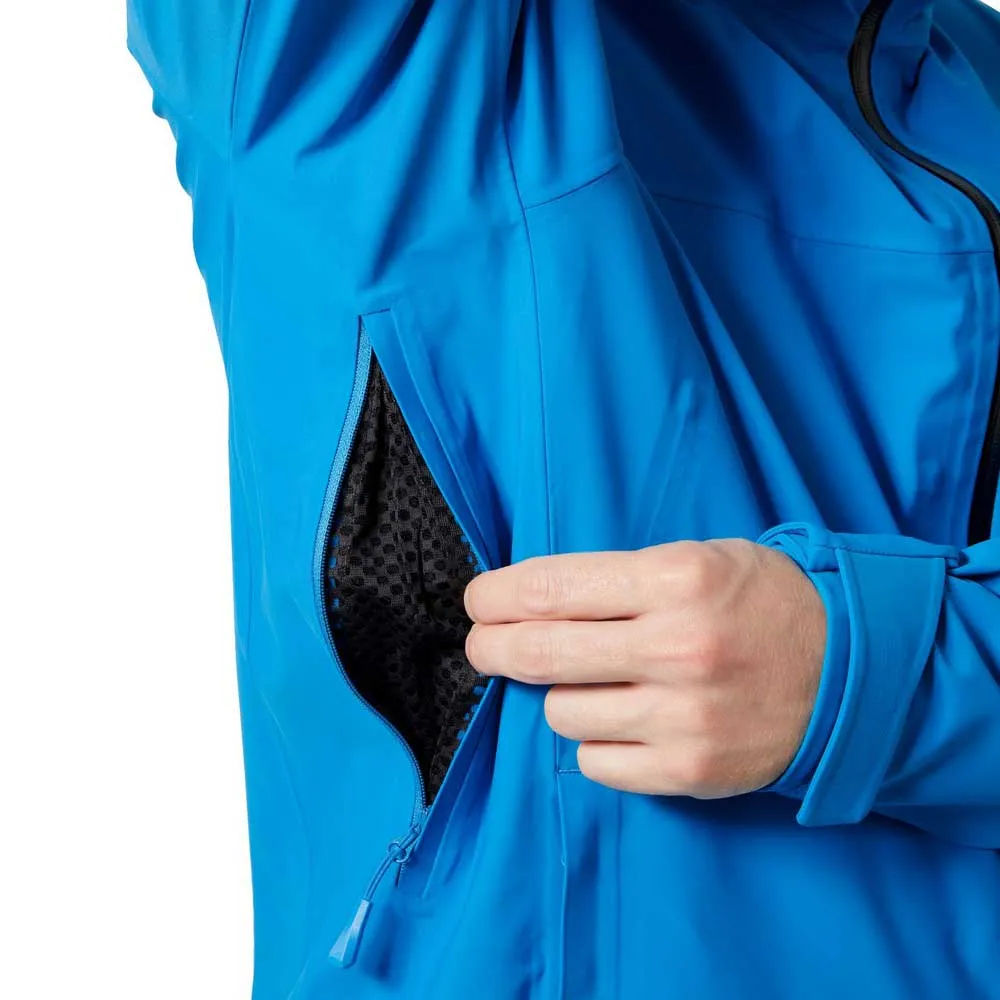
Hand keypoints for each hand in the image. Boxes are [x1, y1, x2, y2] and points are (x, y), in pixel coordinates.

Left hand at [463, 539, 825, 798]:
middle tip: (483, 644)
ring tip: (593, 683)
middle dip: (491, 647)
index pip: (550, 588)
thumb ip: (618, 580)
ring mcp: (683, 715)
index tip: (478, 600)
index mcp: (675, 579)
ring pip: (562, 713)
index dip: (496, 595)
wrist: (851, 671)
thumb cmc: (762, 604)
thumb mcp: (698, 560)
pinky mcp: (691, 770)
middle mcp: (676, 647)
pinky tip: (623, 721)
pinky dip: (596, 741)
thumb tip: (531, 602)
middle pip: (539, 653)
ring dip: (560, 696)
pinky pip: (596, 762)